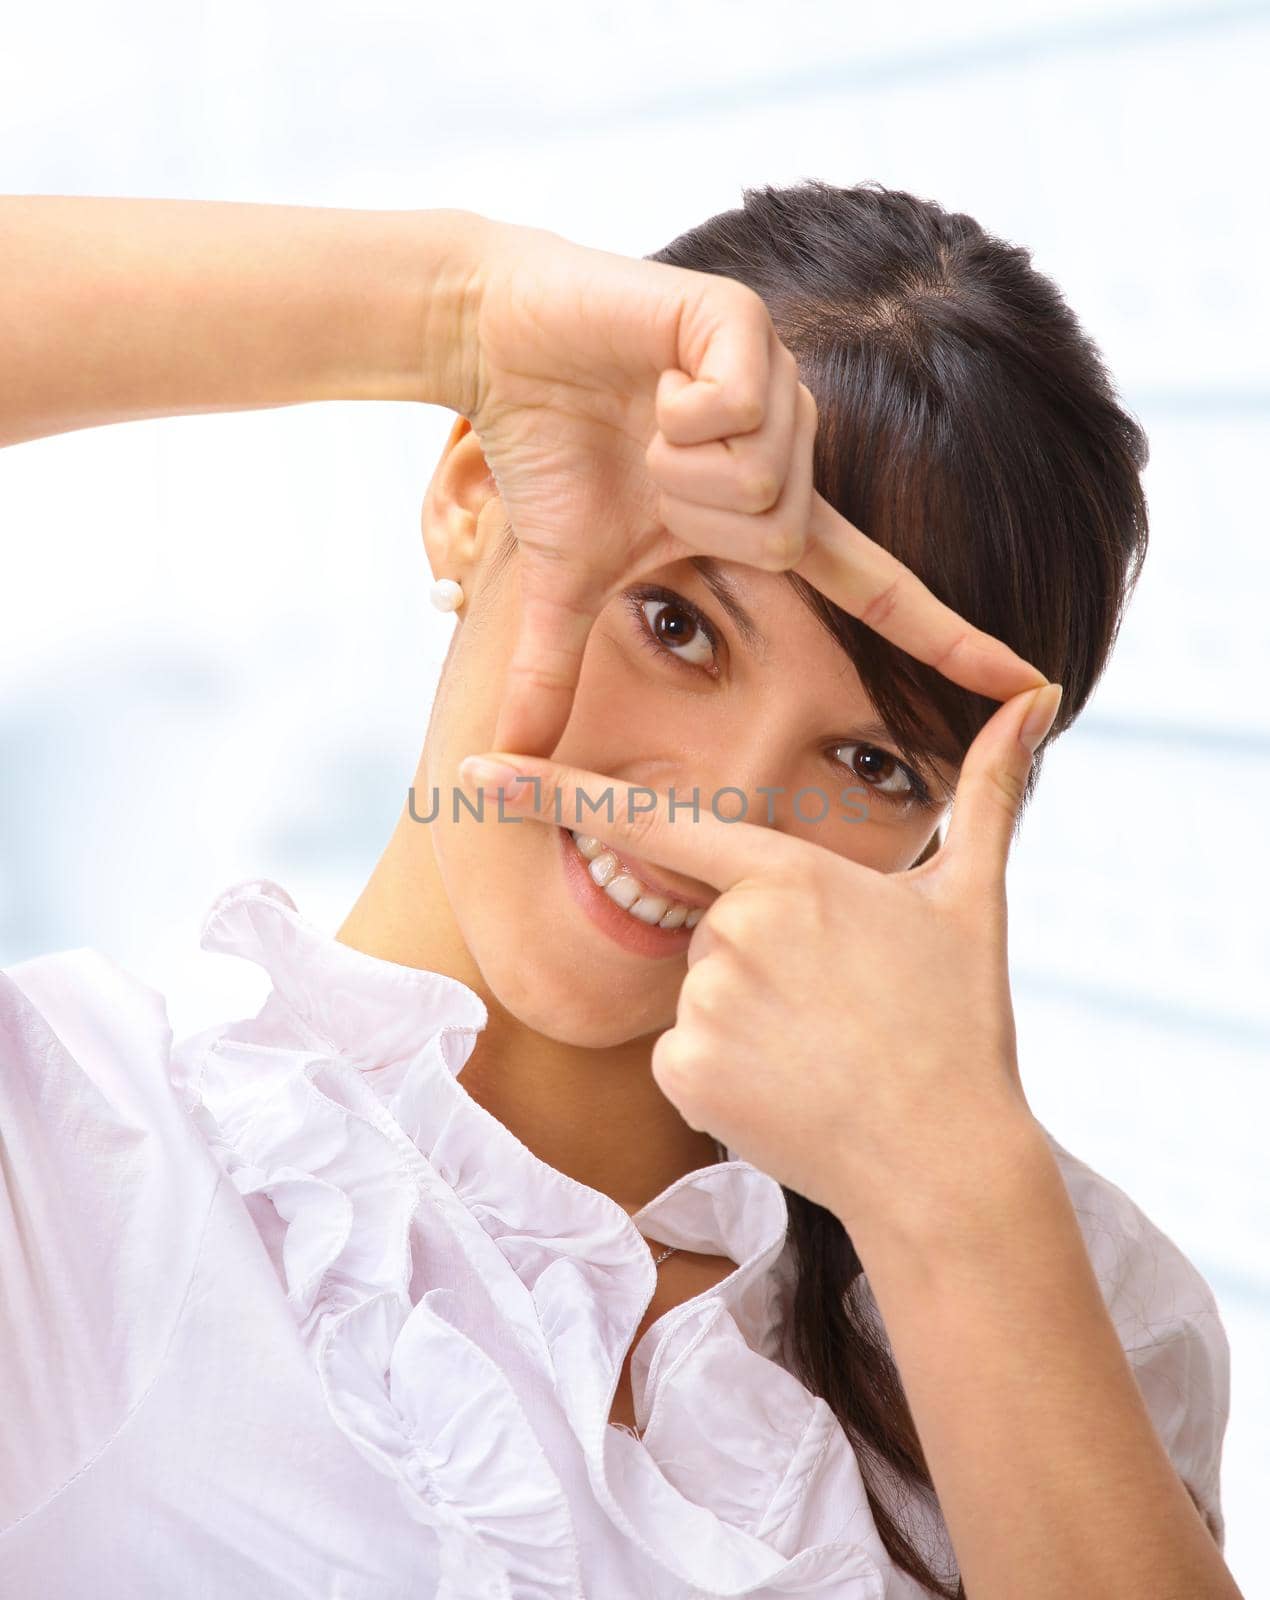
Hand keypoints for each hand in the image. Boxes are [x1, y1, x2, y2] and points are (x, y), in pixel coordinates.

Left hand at [457, 679, 1063, 1244]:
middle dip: (755, 959)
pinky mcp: (685, 1073)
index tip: (476, 768)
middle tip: (833, 1008)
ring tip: (819, 1053)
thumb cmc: (958, 1025)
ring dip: (743, 1020)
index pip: (656, 818)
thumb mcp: (970, 901)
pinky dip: (722, 1075)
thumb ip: (986, 794)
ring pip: (696, 994)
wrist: (944, 1163)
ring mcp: (703, 1005)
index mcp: (787, 874)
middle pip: (706, 927)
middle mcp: (732, 931)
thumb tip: (1034, 701)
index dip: (554, 788)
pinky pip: (682, 1058)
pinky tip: (786, 1091)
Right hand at [463, 221, 1046, 757]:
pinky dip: (678, 412)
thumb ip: (552, 674)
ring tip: (644, 420)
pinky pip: (740, 408)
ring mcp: (779, 382)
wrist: (502, 343)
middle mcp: (792, 446)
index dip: (946, 637)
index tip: (1027, 682)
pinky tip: (652, 379)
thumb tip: (503, 757)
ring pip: (764, 478)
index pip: (876, 586)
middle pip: (784, 538)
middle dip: (692, 520)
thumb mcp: (565, 584)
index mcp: (770, 510)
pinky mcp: (747, 325)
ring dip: (677, 467)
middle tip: (644, 468)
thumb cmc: (548, 455)